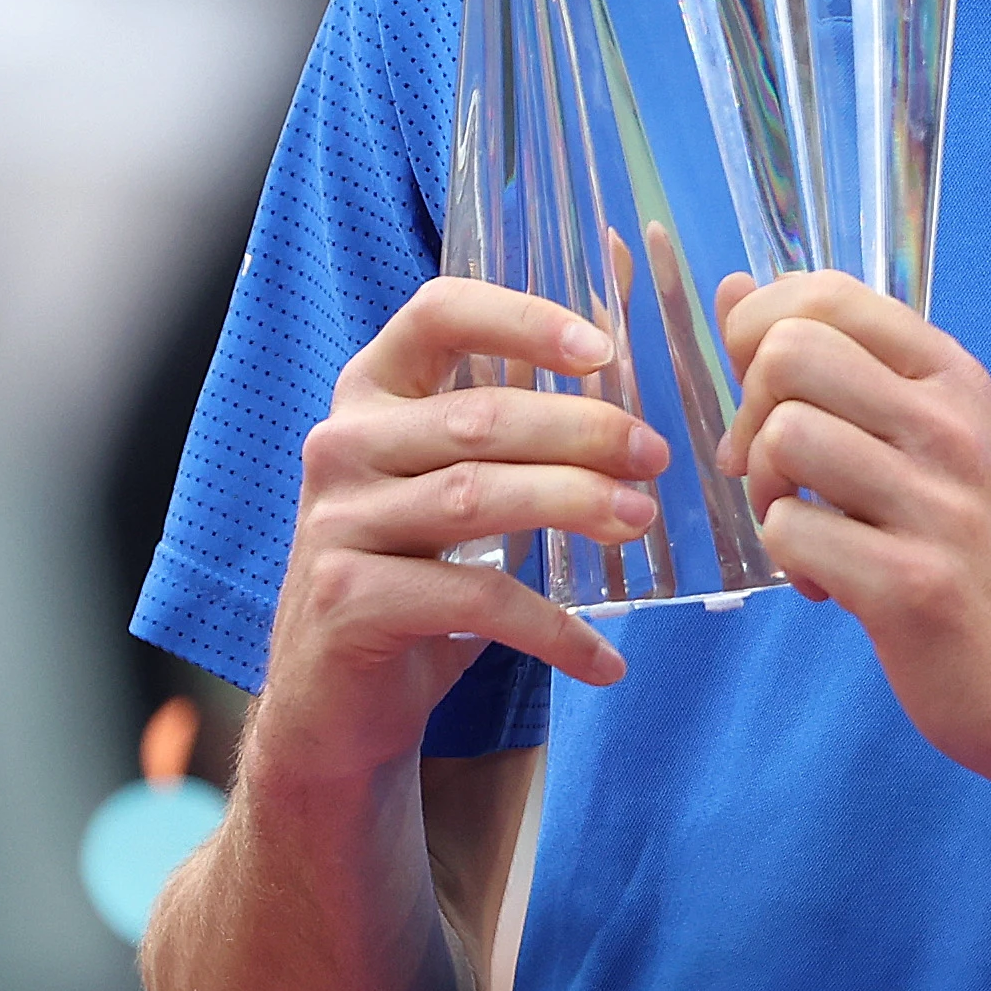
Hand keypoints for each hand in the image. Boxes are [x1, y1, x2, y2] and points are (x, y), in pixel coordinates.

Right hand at [254, 282, 654, 797]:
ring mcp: (338, 523)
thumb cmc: (417, 569)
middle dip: (582, 432)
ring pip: (477, 497)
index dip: (524, 318)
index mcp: (371, 393)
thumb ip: (523, 398)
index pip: (437, 314)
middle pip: (478, 418)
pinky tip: (604, 659)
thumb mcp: (459, 475)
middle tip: (655, 459)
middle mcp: (342, 445)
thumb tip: (620, 290)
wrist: (335, 700)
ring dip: (575, 507)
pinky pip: (474, 601)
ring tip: (641, 524)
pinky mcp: (350, 600)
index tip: (604, 350)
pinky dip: (553, 630)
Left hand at [715, 273, 990, 831]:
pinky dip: (790, 562)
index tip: (768, 393)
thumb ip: (841, 368)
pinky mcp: (910, 584)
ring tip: (809, 529)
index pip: (827, 294)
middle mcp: (951, 426)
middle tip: (780, 473)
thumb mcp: (933, 438)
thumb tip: (736, 289)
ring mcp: (935, 503)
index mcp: (954, 379)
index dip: (759, 330)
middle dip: (751, 412)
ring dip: (768, 492)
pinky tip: (830, 585)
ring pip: (785, 437)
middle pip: (789, 354)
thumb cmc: (985, 554)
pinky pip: (791, 533)